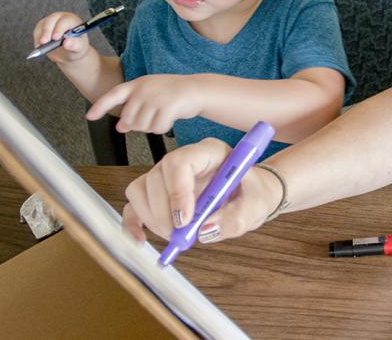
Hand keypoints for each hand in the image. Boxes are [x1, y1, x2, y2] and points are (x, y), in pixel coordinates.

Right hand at [32, 11, 89, 63]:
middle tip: (44, 42)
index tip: (55, 38)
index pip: (64, 21)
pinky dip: (37, 39)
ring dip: (40, 36)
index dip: (59, 29)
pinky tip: (40, 47)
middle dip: (46, 32)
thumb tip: (67, 43)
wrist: (69, 52)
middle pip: (50, 21)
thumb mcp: (79, 48)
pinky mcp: (42, 26)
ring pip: (42, 26)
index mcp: (72, 20)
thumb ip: (74, 45)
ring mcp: (50, 21)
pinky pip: (37, 31)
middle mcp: (60, 18)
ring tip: (41, 47)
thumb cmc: (76, 47)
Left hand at [87, 74, 203, 133]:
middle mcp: (143, 89)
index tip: (89, 117)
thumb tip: (120, 126)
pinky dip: (162, 128)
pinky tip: (169, 120)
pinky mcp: (167, 106)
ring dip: (151, 127)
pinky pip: (157, 128)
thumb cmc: (173, 94)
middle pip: (128, 118)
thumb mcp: (150, 98)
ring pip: (142, 126)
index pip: (113, 95)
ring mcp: (155, 97)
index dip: (100, 106)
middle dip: (137, 125)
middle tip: (151, 119)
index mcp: (137, 84)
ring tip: (162, 116)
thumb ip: (134, 110)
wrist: (197, 90)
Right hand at [121, 138, 280, 243]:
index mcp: (210, 152)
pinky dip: (134, 222)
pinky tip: (141, 239)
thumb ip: (236, 218)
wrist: (252, 195)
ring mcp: (168, 175)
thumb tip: (205, 231)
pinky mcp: (159, 192)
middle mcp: (185, 159)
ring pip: (141, 189)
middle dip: (165, 212)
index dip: (177, 191)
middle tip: (180, 235)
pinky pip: (136, 203)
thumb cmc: (254, 194)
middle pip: (157, 176)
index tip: (185, 221)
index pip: (180, 162)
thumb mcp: (256, 206)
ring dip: (153, 218)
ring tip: (175, 236)